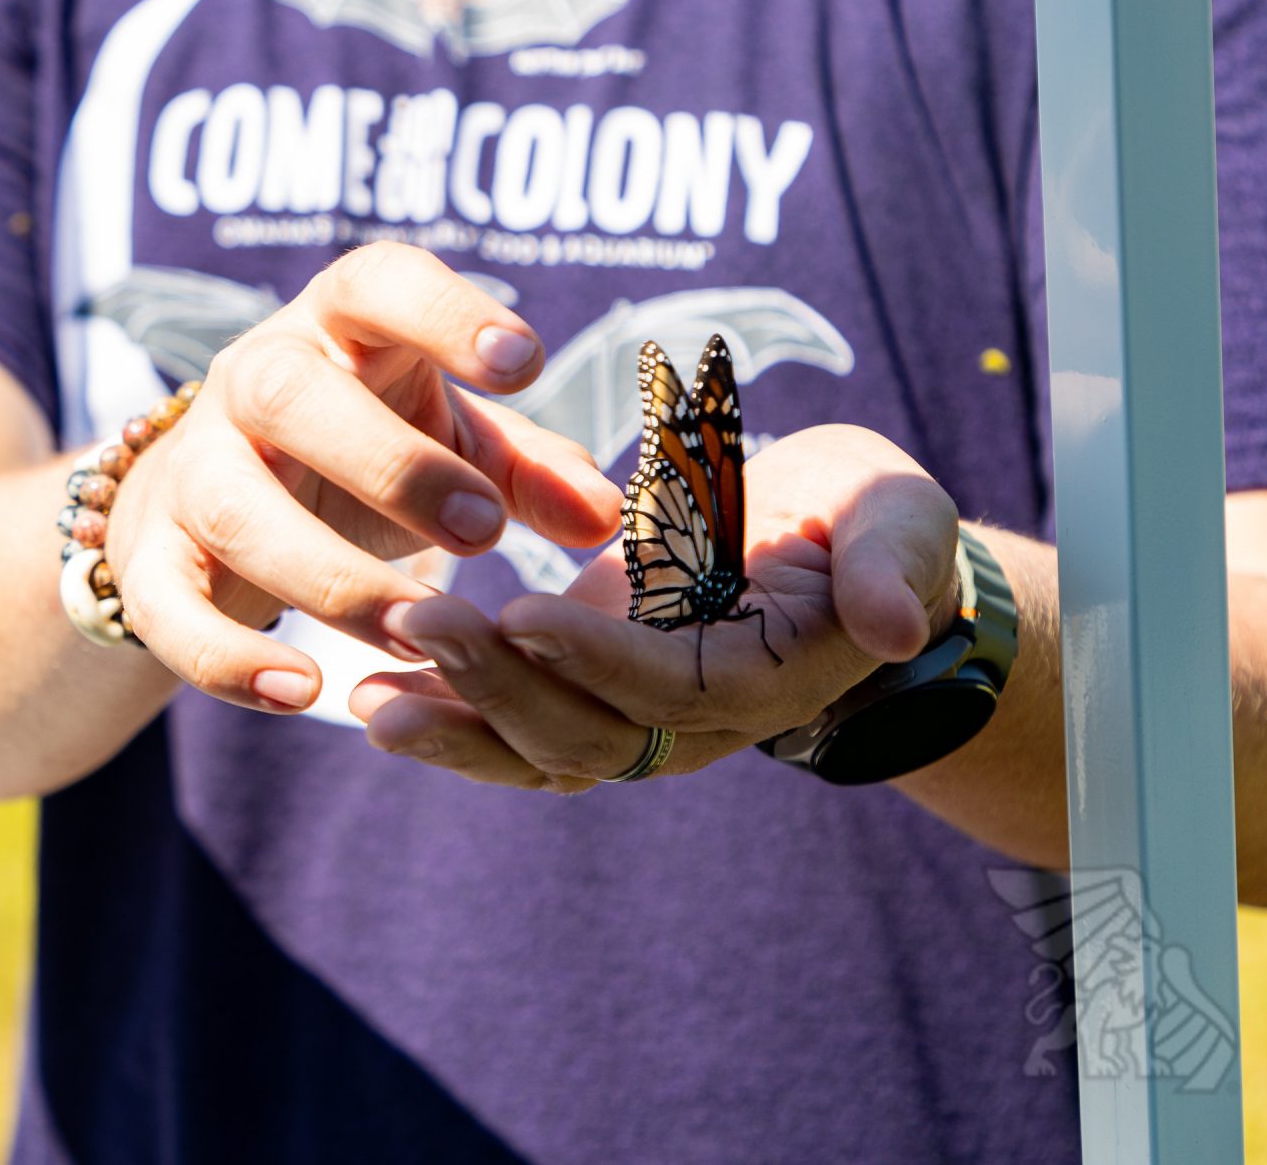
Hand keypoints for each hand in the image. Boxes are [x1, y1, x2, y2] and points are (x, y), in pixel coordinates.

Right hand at [103, 244, 625, 714]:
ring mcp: (191, 468)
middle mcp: (251, 381)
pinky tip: (305, 690)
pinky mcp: (148, 559)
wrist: (205, 507)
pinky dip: (230, 658)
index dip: (445, 312)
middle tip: (486, 533)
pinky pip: (168, 608)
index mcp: (337, 328)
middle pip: (291, 393)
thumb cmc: (357, 454)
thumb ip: (526, 472)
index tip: (525, 361)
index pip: (376, 283)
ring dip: (334, 577)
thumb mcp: (450, 445)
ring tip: (426, 631)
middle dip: (389, 462)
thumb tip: (605, 517)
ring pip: (240, 510)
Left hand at [350, 424, 961, 789]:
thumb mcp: (898, 518)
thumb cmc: (869, 517)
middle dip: (498, 686)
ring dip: (454, 725)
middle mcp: (696, 721)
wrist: (838, 542)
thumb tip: (893, 622)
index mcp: (766, 678)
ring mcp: (636, 717)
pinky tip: (374, 694)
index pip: (669, 686)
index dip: (595, 656)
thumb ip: (893, 565)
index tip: (521, 612)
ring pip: (538, 750)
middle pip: (589, 734)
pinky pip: (514, 731)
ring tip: (369, 696)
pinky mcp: (588, 695)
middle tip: (416, 624)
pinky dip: (448, 721)